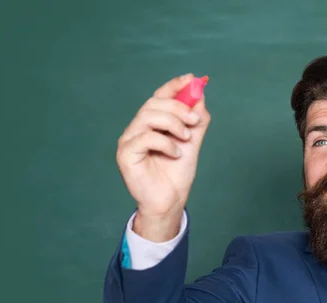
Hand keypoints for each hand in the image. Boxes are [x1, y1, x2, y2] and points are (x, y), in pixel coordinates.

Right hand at [116, 73, 210, 239]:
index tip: (191, 79)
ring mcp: (129, 140)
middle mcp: (137, 128)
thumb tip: (200, 95)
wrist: (171, 200)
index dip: (174, 86)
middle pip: (153, 103)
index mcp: (152, 123)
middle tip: (194, 120)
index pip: (159, 96)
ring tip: (185, 138)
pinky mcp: (126, 154)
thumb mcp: (192, 142)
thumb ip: (196, 120)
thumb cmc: (176, 174)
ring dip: (173, 123)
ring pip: (148, 116)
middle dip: (178, 107)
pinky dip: (165, 142)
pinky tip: (175, 154)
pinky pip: (145, 137)